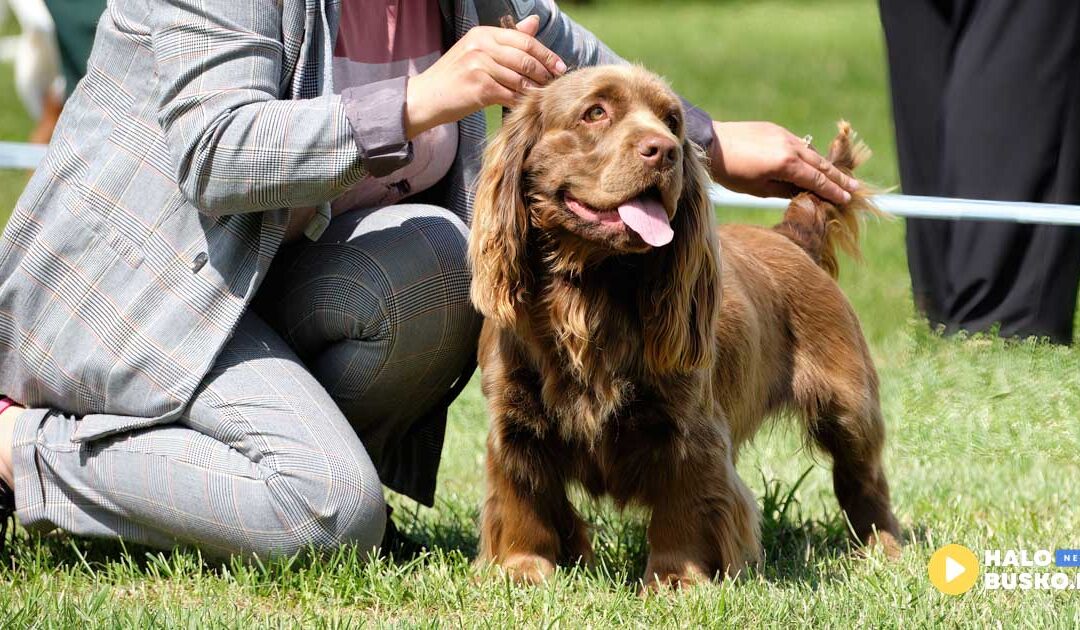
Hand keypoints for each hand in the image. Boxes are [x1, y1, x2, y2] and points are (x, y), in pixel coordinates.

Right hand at [404, 15, 566, 138]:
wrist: (425, 97)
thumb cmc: (454, 77)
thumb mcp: (478, 51)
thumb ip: (508, 40)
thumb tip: (534, 22)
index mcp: (483, 34)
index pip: (524, 40)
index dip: (546, 54)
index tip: (560, 66)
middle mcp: (481, 46)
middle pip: (525, 58)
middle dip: (545, 72)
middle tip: (556, 83)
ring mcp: (479, 66)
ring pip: (520, 78)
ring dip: (536, 89)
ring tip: (544, 96)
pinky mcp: (479, 88)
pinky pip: (510, 95)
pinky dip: (522, 101)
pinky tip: (528, 106)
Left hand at [708, 121, 858, 204]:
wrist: (711, 143)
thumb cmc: (731, 173)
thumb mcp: (758, 189)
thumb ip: (785, 189)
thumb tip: (804, 191)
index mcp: (786, 164)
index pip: (816, 180)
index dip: (832, 191)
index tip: (846, 199)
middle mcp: (790, 147)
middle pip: (820, 164)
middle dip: (838, 177)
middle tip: (855, 188)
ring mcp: (784, 135)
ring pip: (811, 152)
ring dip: (825, 165)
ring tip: (838, 177)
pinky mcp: (776, 129)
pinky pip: (799, 144)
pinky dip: (809, 155)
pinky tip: (813, 163)